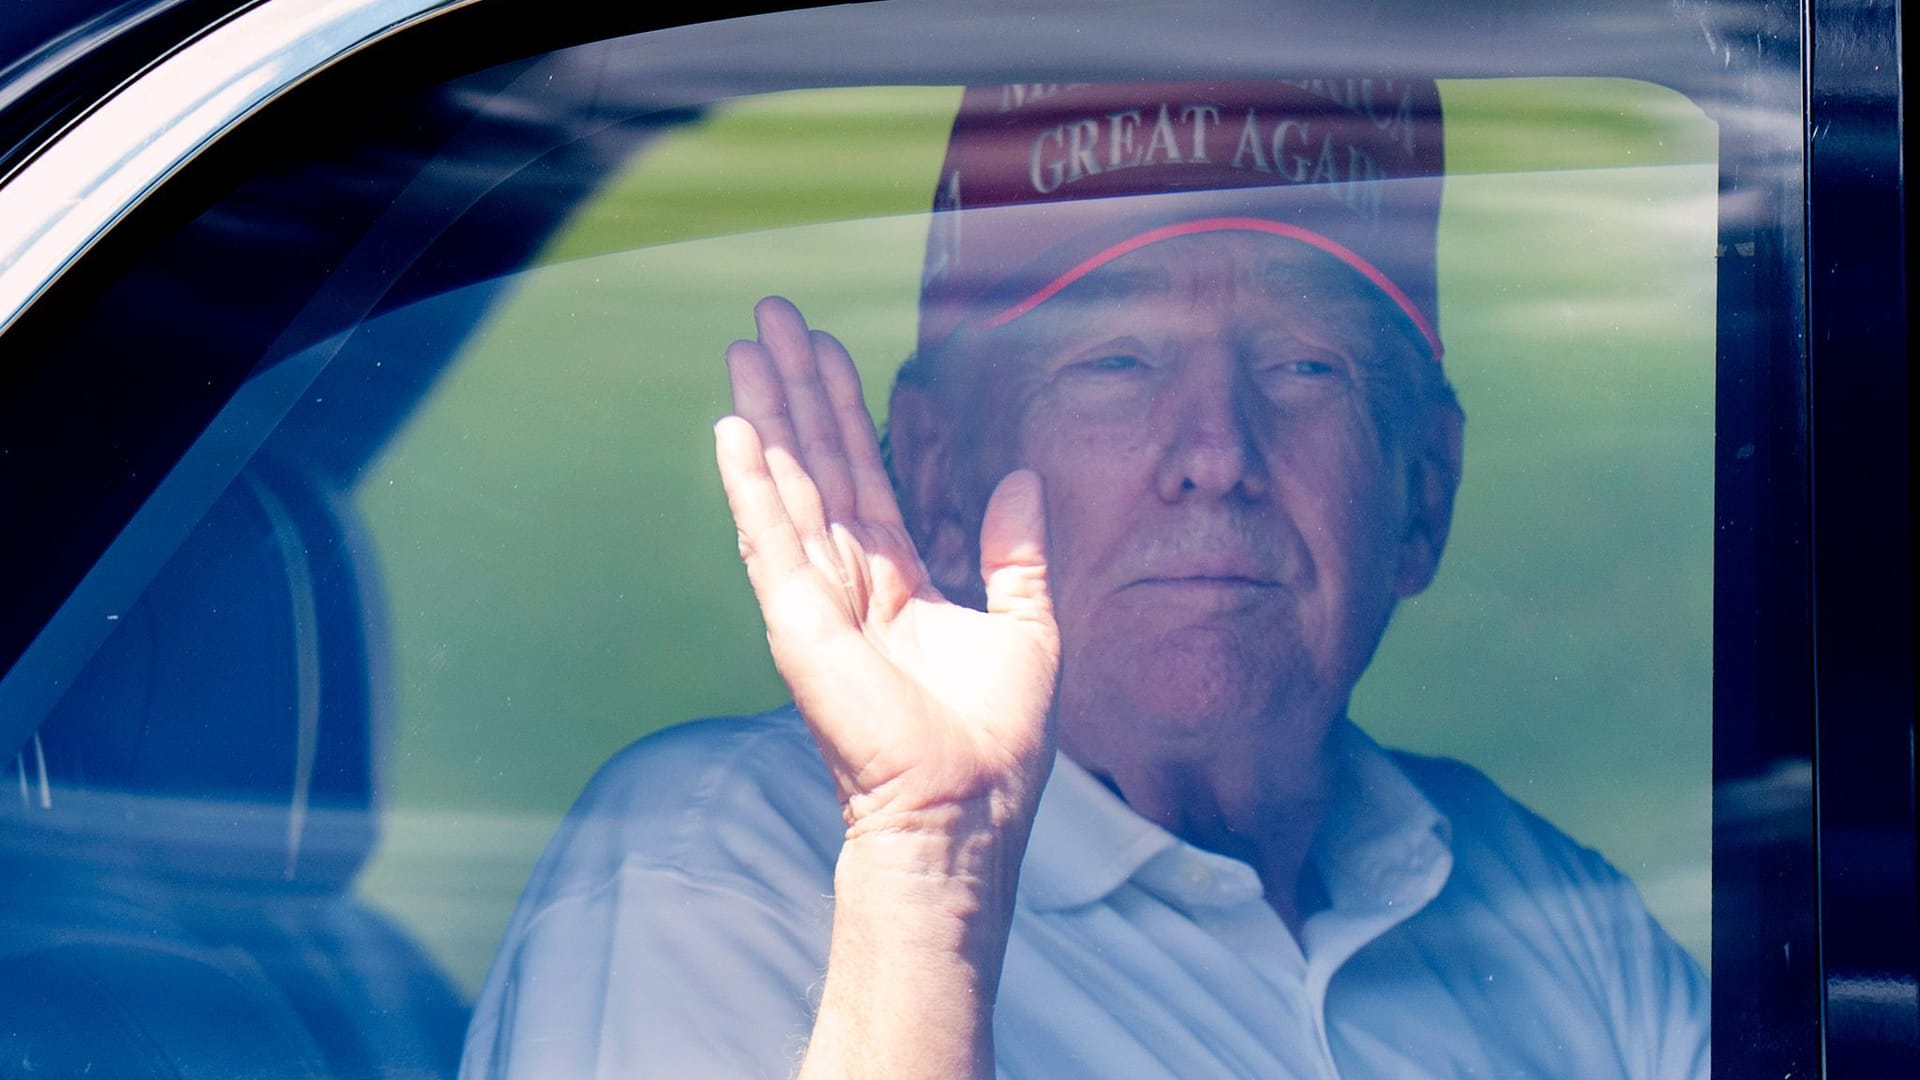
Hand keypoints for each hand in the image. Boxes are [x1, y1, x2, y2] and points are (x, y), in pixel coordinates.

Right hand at [714, 297, 1060, 840]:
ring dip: (767, 415)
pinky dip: (751, 483)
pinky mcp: (800, 623)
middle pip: (817, 465)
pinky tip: (733, 428)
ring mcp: (818, 601)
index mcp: (898, 582)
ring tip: (746, 346)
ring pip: (790, 487)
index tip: (828, 347)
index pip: (865, 476)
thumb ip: (1016, 552)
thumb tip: (1022, 477)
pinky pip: (772, 538)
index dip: (847, 410)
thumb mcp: (1028, 627)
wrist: (967, 809)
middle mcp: (849, 583)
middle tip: (771, 316)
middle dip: (796, 390)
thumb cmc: (996, 741)